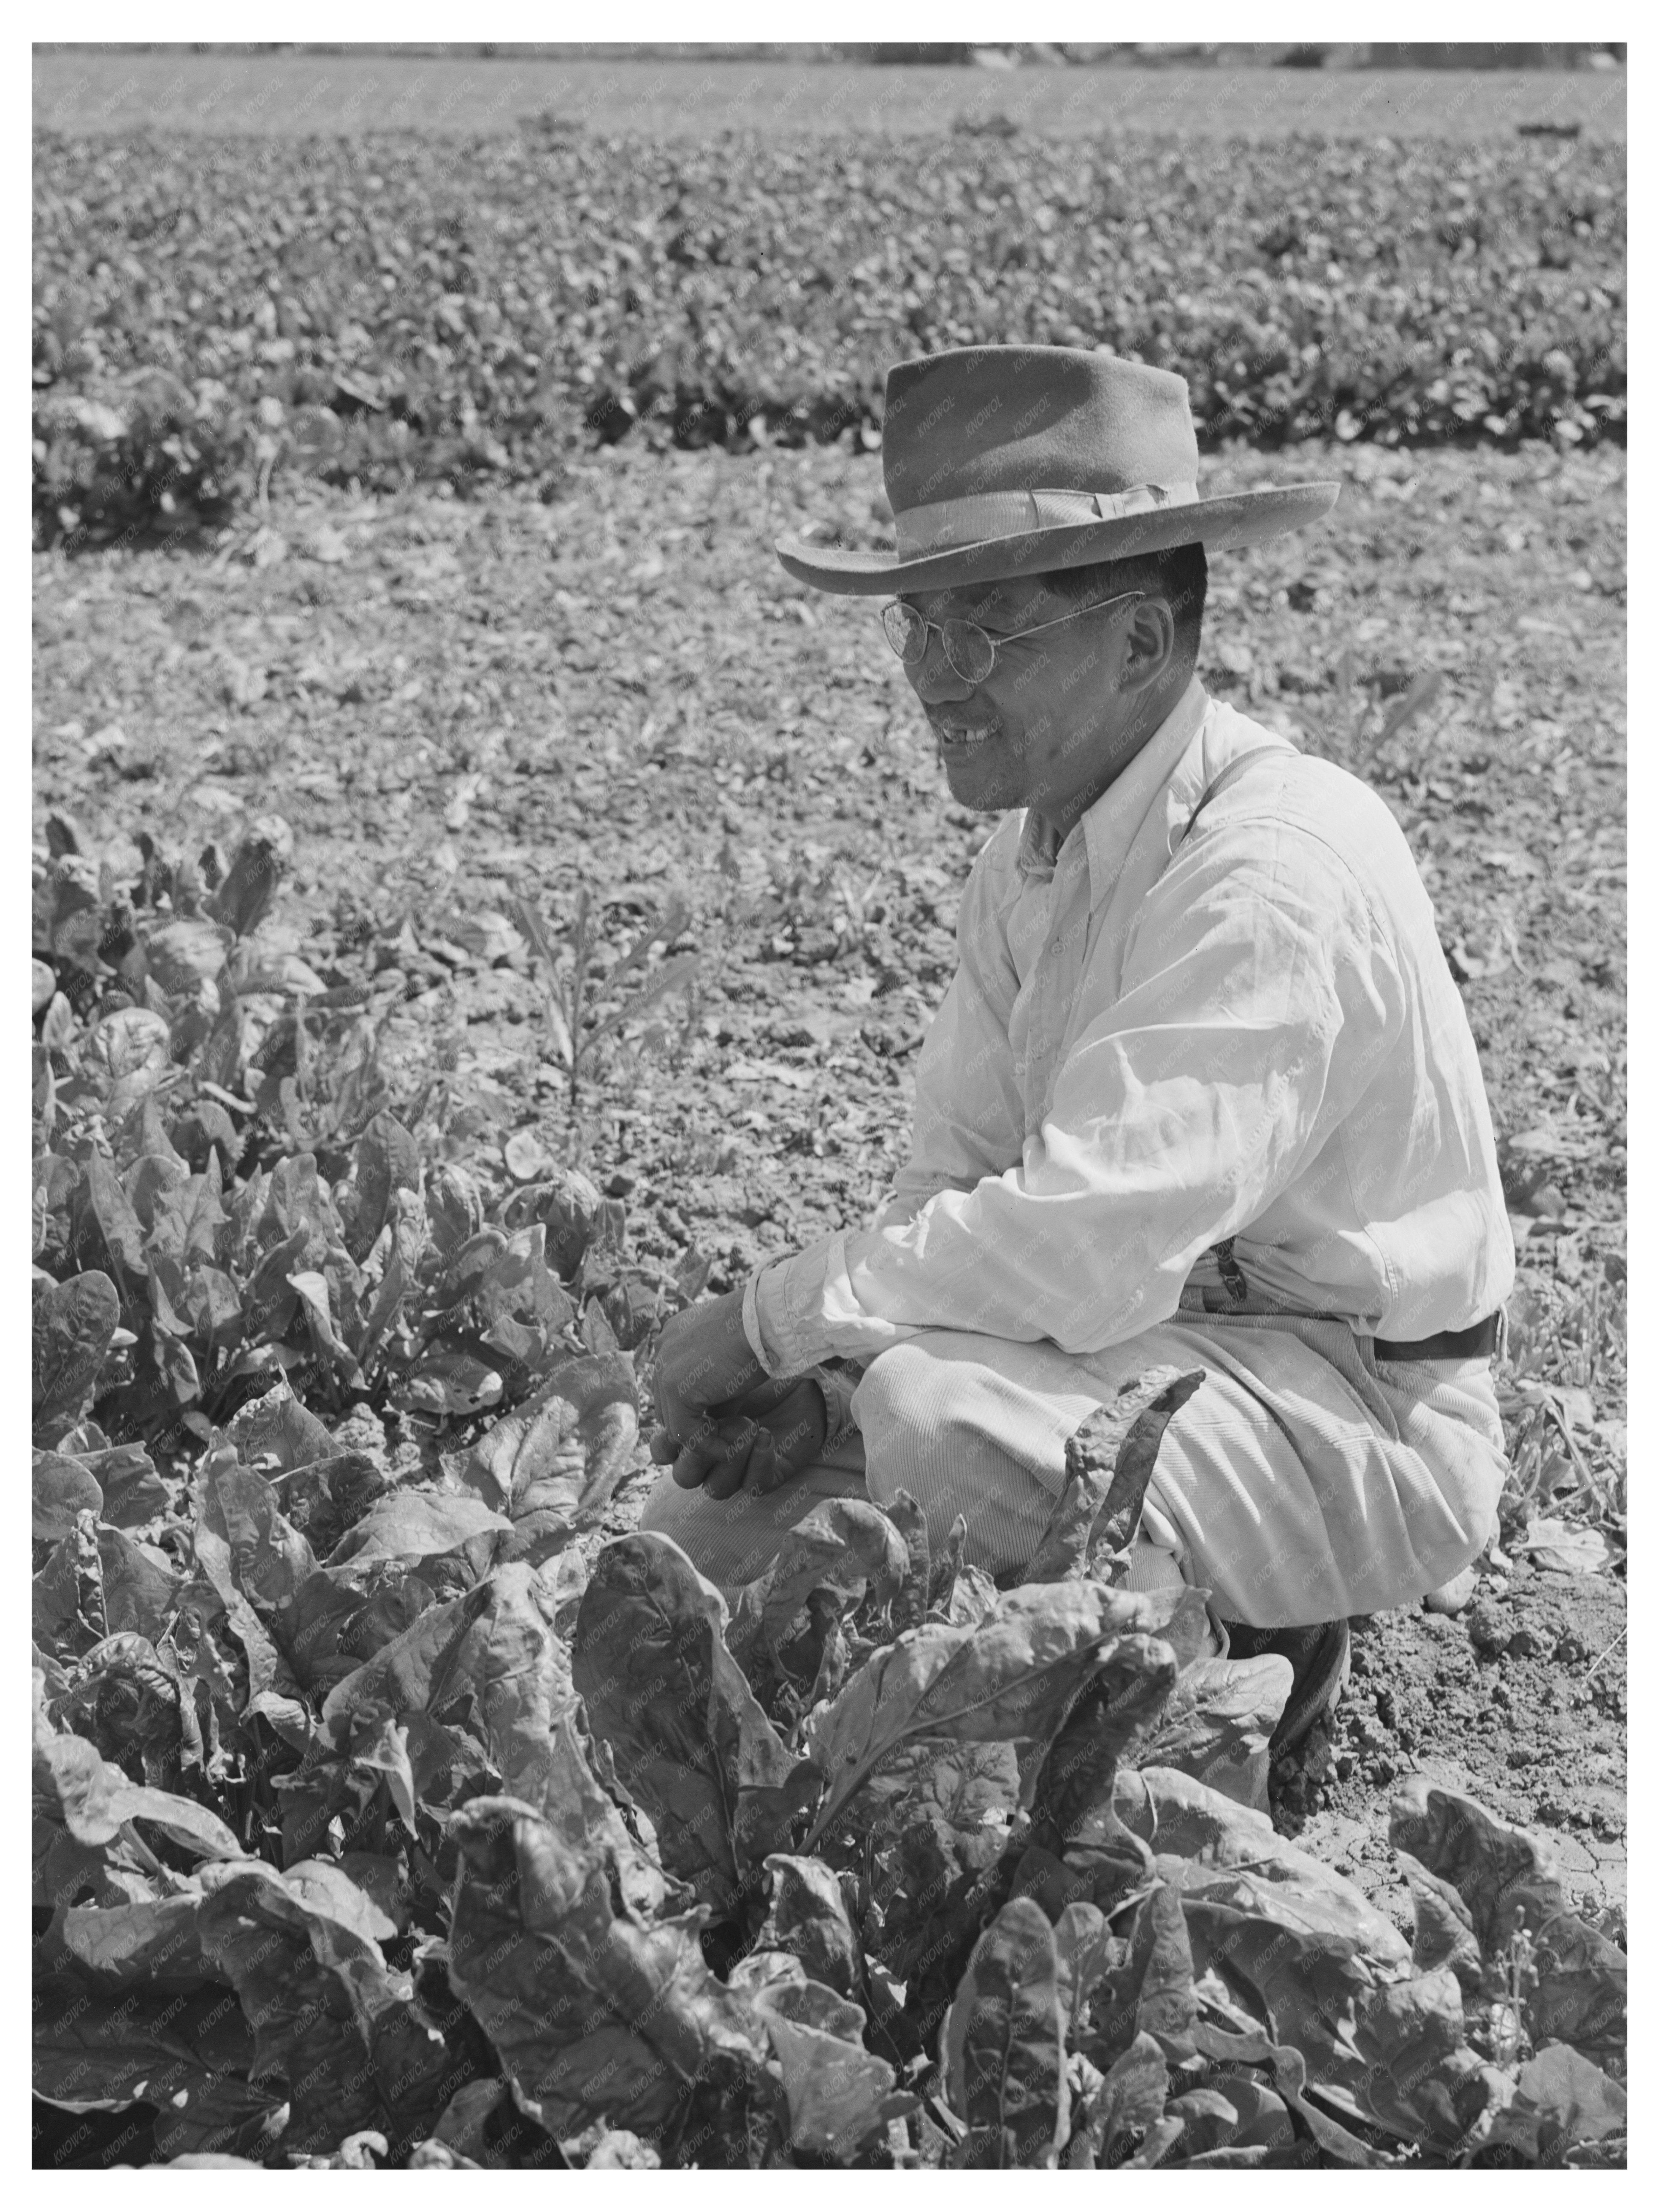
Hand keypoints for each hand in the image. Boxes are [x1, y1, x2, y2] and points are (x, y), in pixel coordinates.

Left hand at [649, 1288, 828, 1499]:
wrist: (771, 1322)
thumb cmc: (764, 1335)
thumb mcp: (732, 1362)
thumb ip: (716, 1387)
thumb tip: (715, 1418)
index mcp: (676, 1335)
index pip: (674, 1384)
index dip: (698, 1407)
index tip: (731, 1418)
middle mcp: (663, 1347)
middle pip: (668, 1404)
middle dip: (696, 1424)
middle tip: (732, 1434)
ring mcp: (664, 1367)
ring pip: (673, 1421)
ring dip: (702, 1438)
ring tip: (734, 1441)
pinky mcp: (674, 1387)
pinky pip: (685, 1433)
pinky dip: (708, 1446)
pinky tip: (733, 1445)